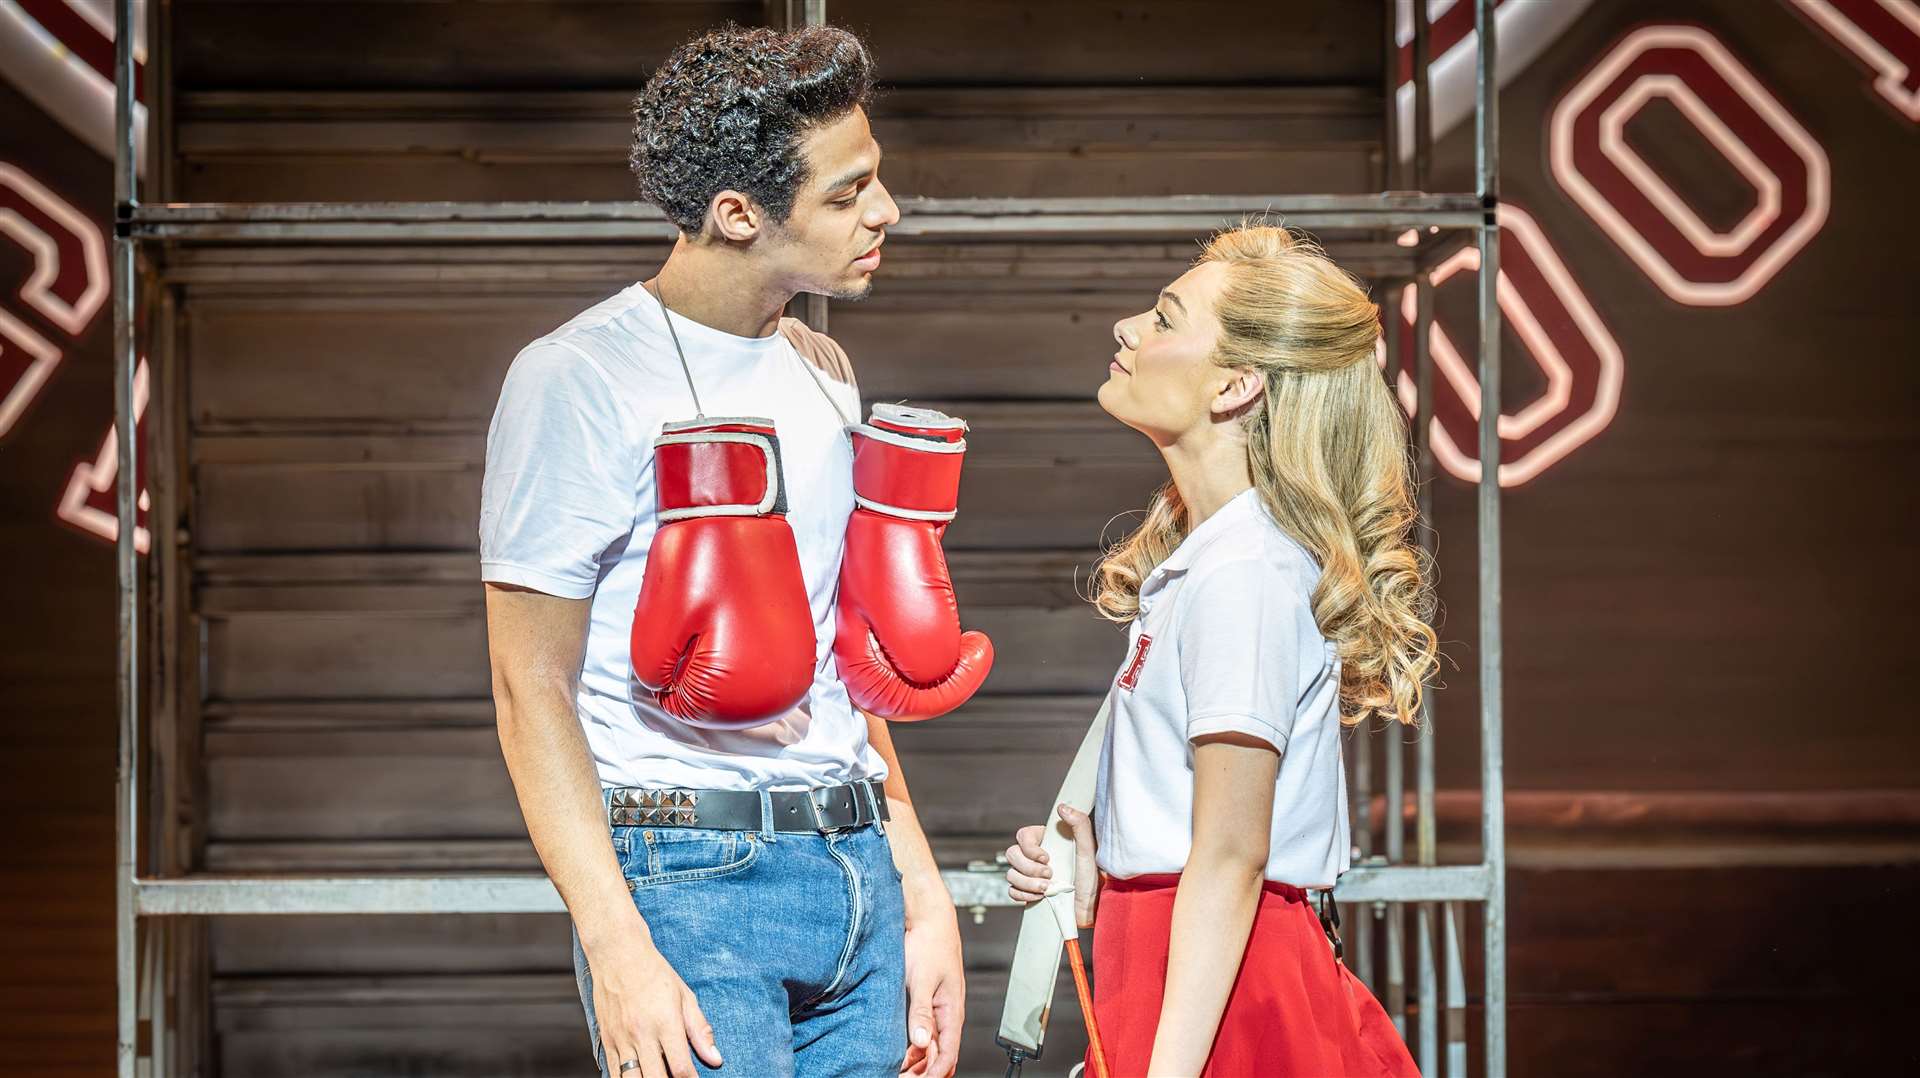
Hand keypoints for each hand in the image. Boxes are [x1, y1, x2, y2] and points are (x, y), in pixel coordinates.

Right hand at [588, 935, 721, 1077]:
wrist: (618, 954)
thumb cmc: (654, 972)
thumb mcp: (685, 996)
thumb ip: (700, 1030)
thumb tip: (715, 1058)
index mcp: (666, 1023)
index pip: (681, 1067)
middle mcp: (642, 1033)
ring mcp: (621, 1038)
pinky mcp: (606, 1039)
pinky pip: (613, 1071)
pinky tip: (637, 1077)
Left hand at [900, 889, 964, 1076]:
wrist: (928, 917)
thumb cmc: (930, 943)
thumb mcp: (922, 980)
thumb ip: (921, 1012)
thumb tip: (919, 1042)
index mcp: (951, 1011)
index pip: (947, 1054)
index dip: (933, 1074)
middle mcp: (946, 1013)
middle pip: (939, 1055)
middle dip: (923, 1072)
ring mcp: (935, 1007)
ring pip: (929, 1046)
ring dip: (916, 1062)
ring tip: (896, 1071)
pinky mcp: (924, 999)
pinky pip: (921, 1032)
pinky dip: (911, 1047)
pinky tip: (897, 1051)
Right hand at [1005, 803, 1098, 926]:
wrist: (1089, 908)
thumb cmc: (1092, 879)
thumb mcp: (1088, 850)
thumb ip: (1079, 825)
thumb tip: (1062, 807)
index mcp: (1047, 842)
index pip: (1023, 835)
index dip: (1029, 847)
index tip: (1046, 858)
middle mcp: (1036, 856)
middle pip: (1012, 854)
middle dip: (1029, 868)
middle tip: (1049, 875)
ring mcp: (1030, 875)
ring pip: (1011, 874)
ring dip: (1027, 883)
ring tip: (1047, 889)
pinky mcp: (1028, 892)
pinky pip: (1012, 891)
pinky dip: (1023, 895)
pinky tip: (1039, 897)